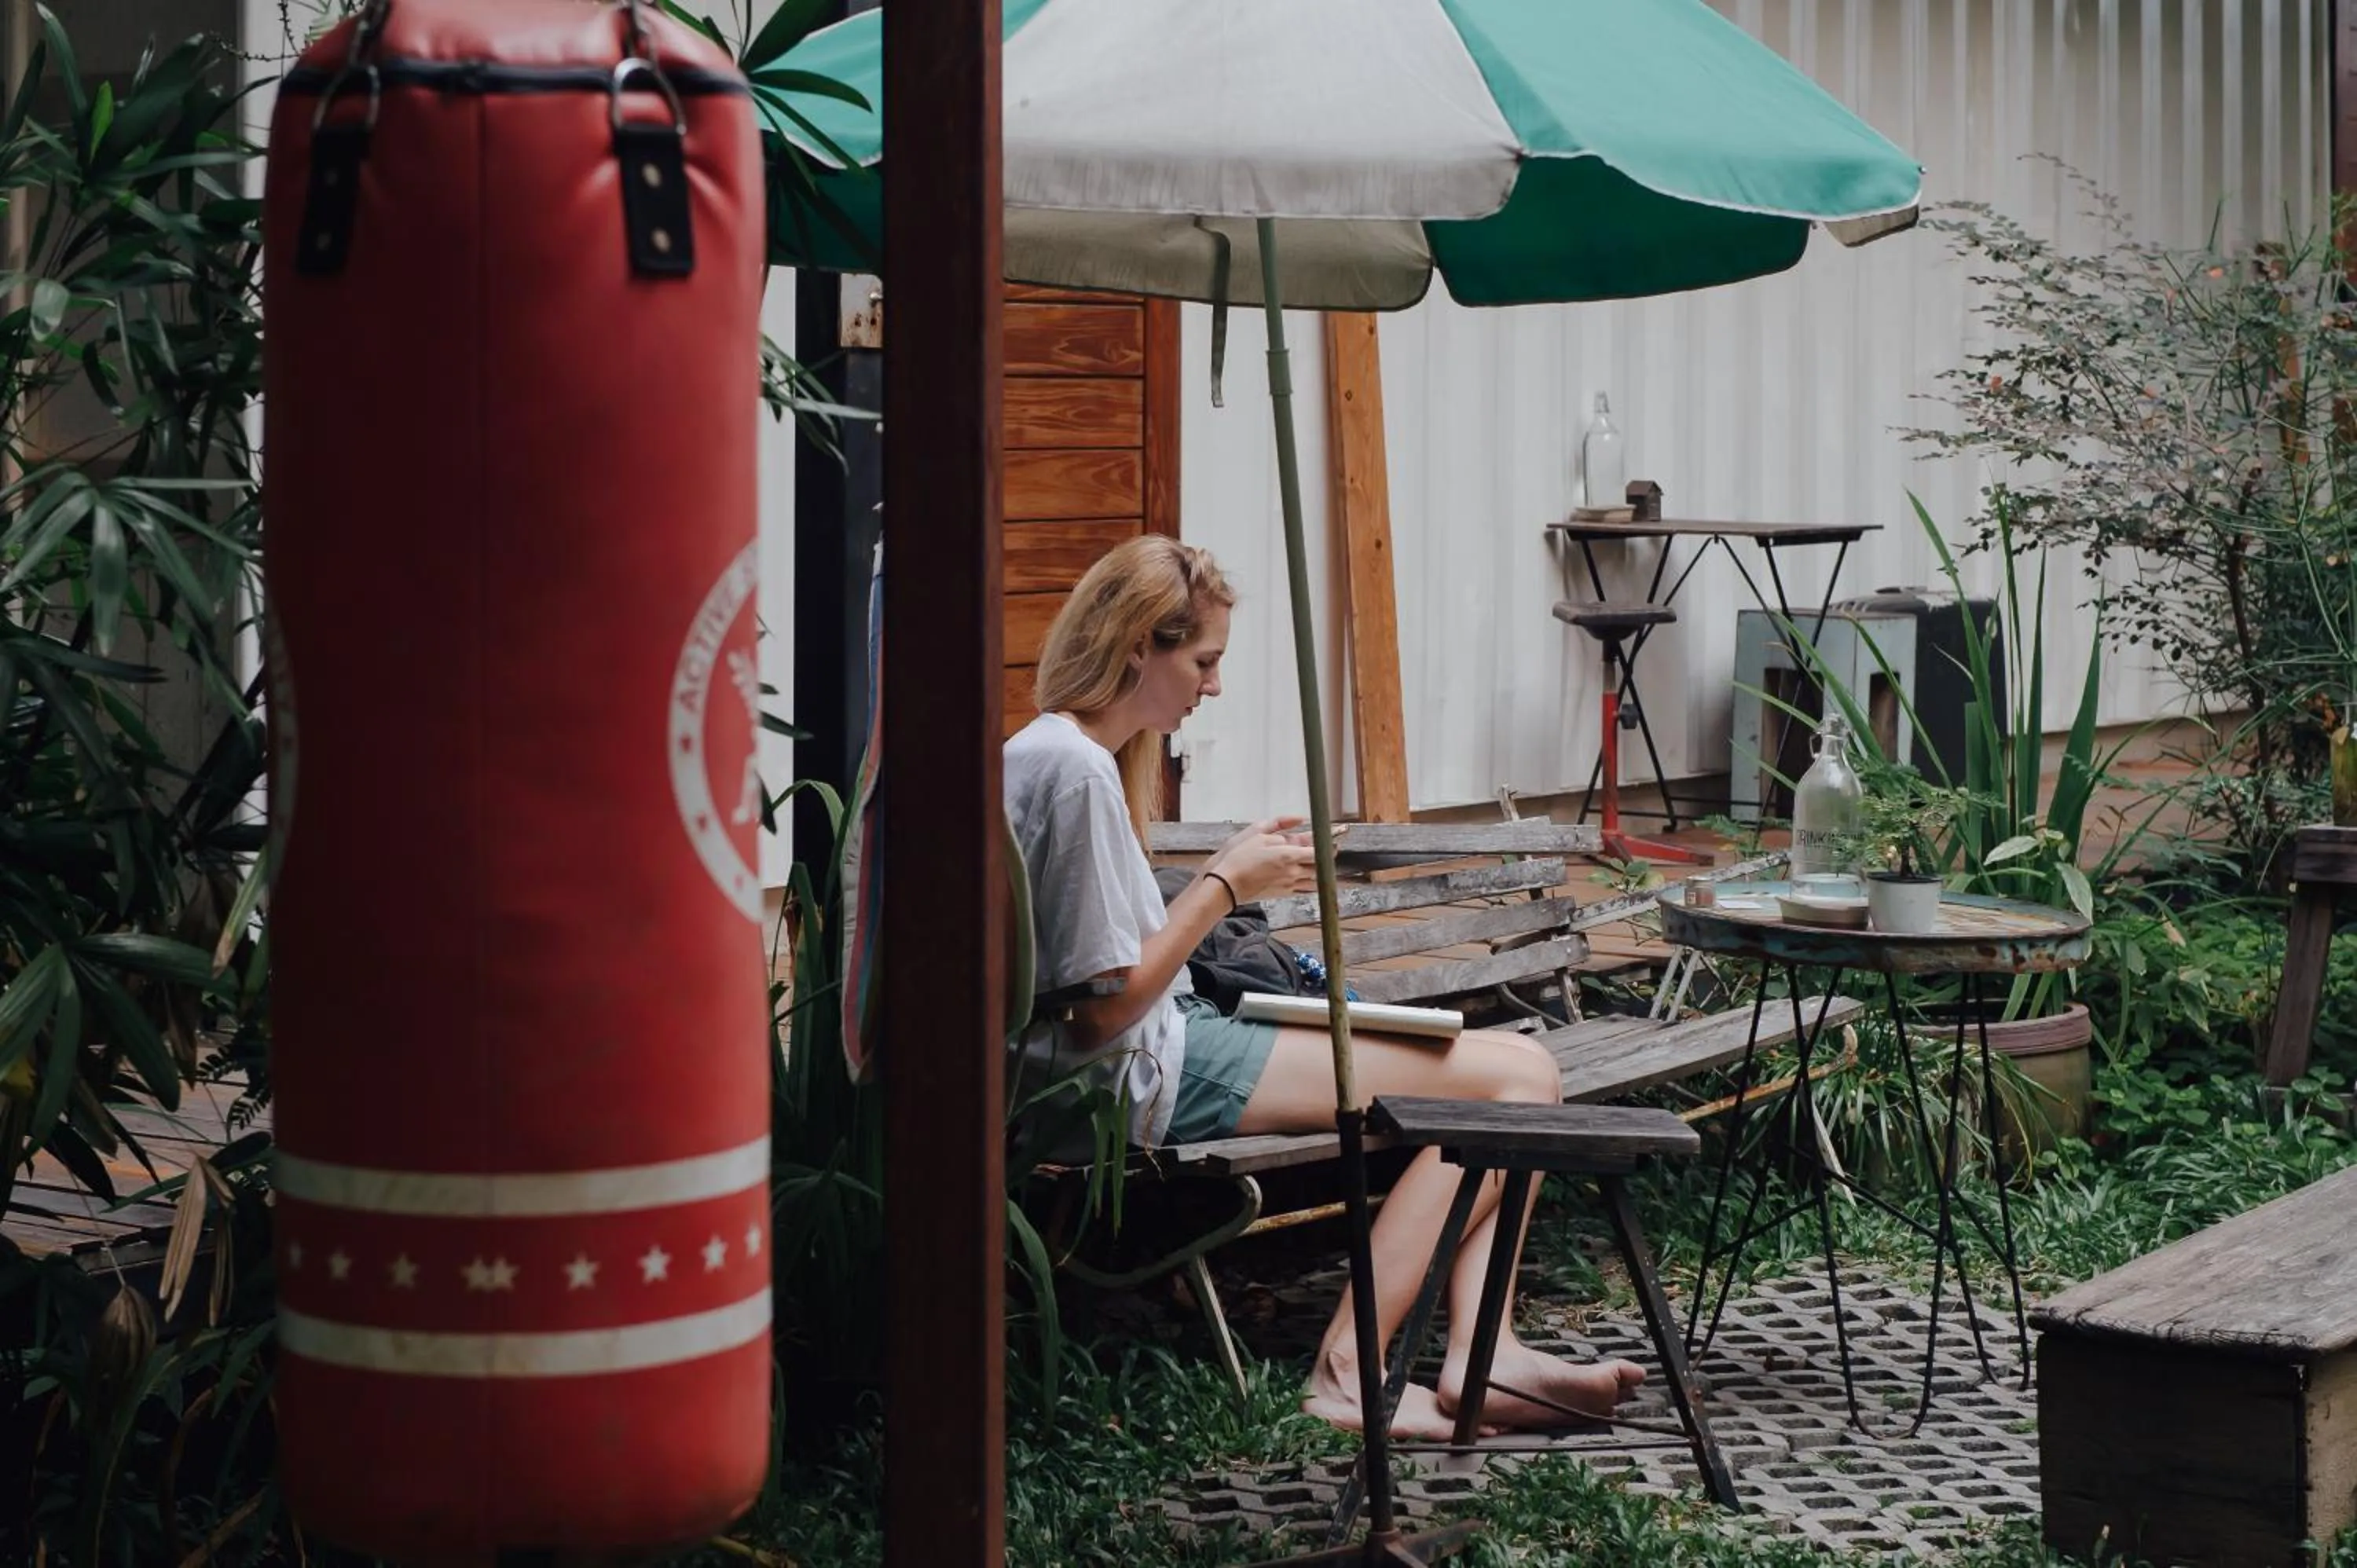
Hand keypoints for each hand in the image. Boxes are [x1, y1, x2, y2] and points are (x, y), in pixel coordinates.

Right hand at [1208, 816, 1333, 905]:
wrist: (1224, 885)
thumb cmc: (1237, 858)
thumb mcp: (1256, 831)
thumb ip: (1280, 823)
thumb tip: (1299, 818)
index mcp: (1289, 855)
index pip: (1320, 850)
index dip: (1329, 842)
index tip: (1335, 836)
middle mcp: (1293, 872)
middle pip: (1321, 865)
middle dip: (1326, 855)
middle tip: (1329, 845)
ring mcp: (1289, 885)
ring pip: (1315, 878)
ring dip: (1320, 869)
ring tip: (1319, 860)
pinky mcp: (1283, 893)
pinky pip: (1305, 888)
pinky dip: (1311, 881)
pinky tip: (1307, 874)